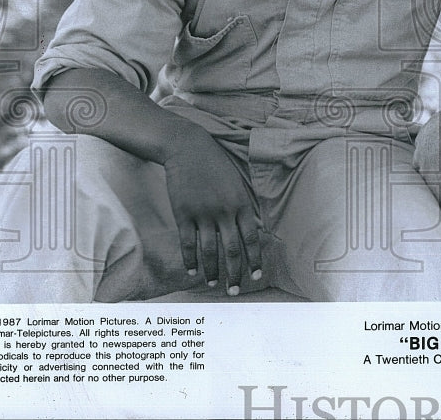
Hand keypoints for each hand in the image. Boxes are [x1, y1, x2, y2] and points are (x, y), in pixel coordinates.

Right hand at [162, 130, 262, 294]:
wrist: (188, 149)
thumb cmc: (216, 166)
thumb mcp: (237, 184)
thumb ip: (245, 208)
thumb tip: (254, 231)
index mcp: (241, 204)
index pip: (251, 239)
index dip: (254, 260)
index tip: (256, 276)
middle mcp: (224, 211)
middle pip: (231, 250)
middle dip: (234, 274)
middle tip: (235, 291)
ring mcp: (203, 213)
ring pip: (209, 251)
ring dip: (212, 271)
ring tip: (214, 284)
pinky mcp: (183, 213)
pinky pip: (188, 243)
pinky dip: (190, 260)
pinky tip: (192, 271)